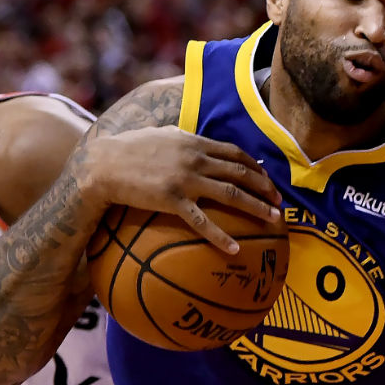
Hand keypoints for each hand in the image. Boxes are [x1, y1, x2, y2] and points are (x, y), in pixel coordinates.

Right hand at [78, 126, 282, 252]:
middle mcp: (196, 159)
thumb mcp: (161, 135)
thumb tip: (195, 141)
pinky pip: (203, 222)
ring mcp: (186, 180)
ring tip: (273, 221)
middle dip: (265, 187)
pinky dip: (221, 236)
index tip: (268, 178)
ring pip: (231, 193)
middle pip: (241, 173)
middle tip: (279, 202)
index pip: (235, 153)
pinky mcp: (173, 200)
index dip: (256, 166)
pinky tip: (235, 249)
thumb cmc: (129, 149)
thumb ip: (183, 139)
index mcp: (194, 143)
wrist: (104, 164)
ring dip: (257, 207)